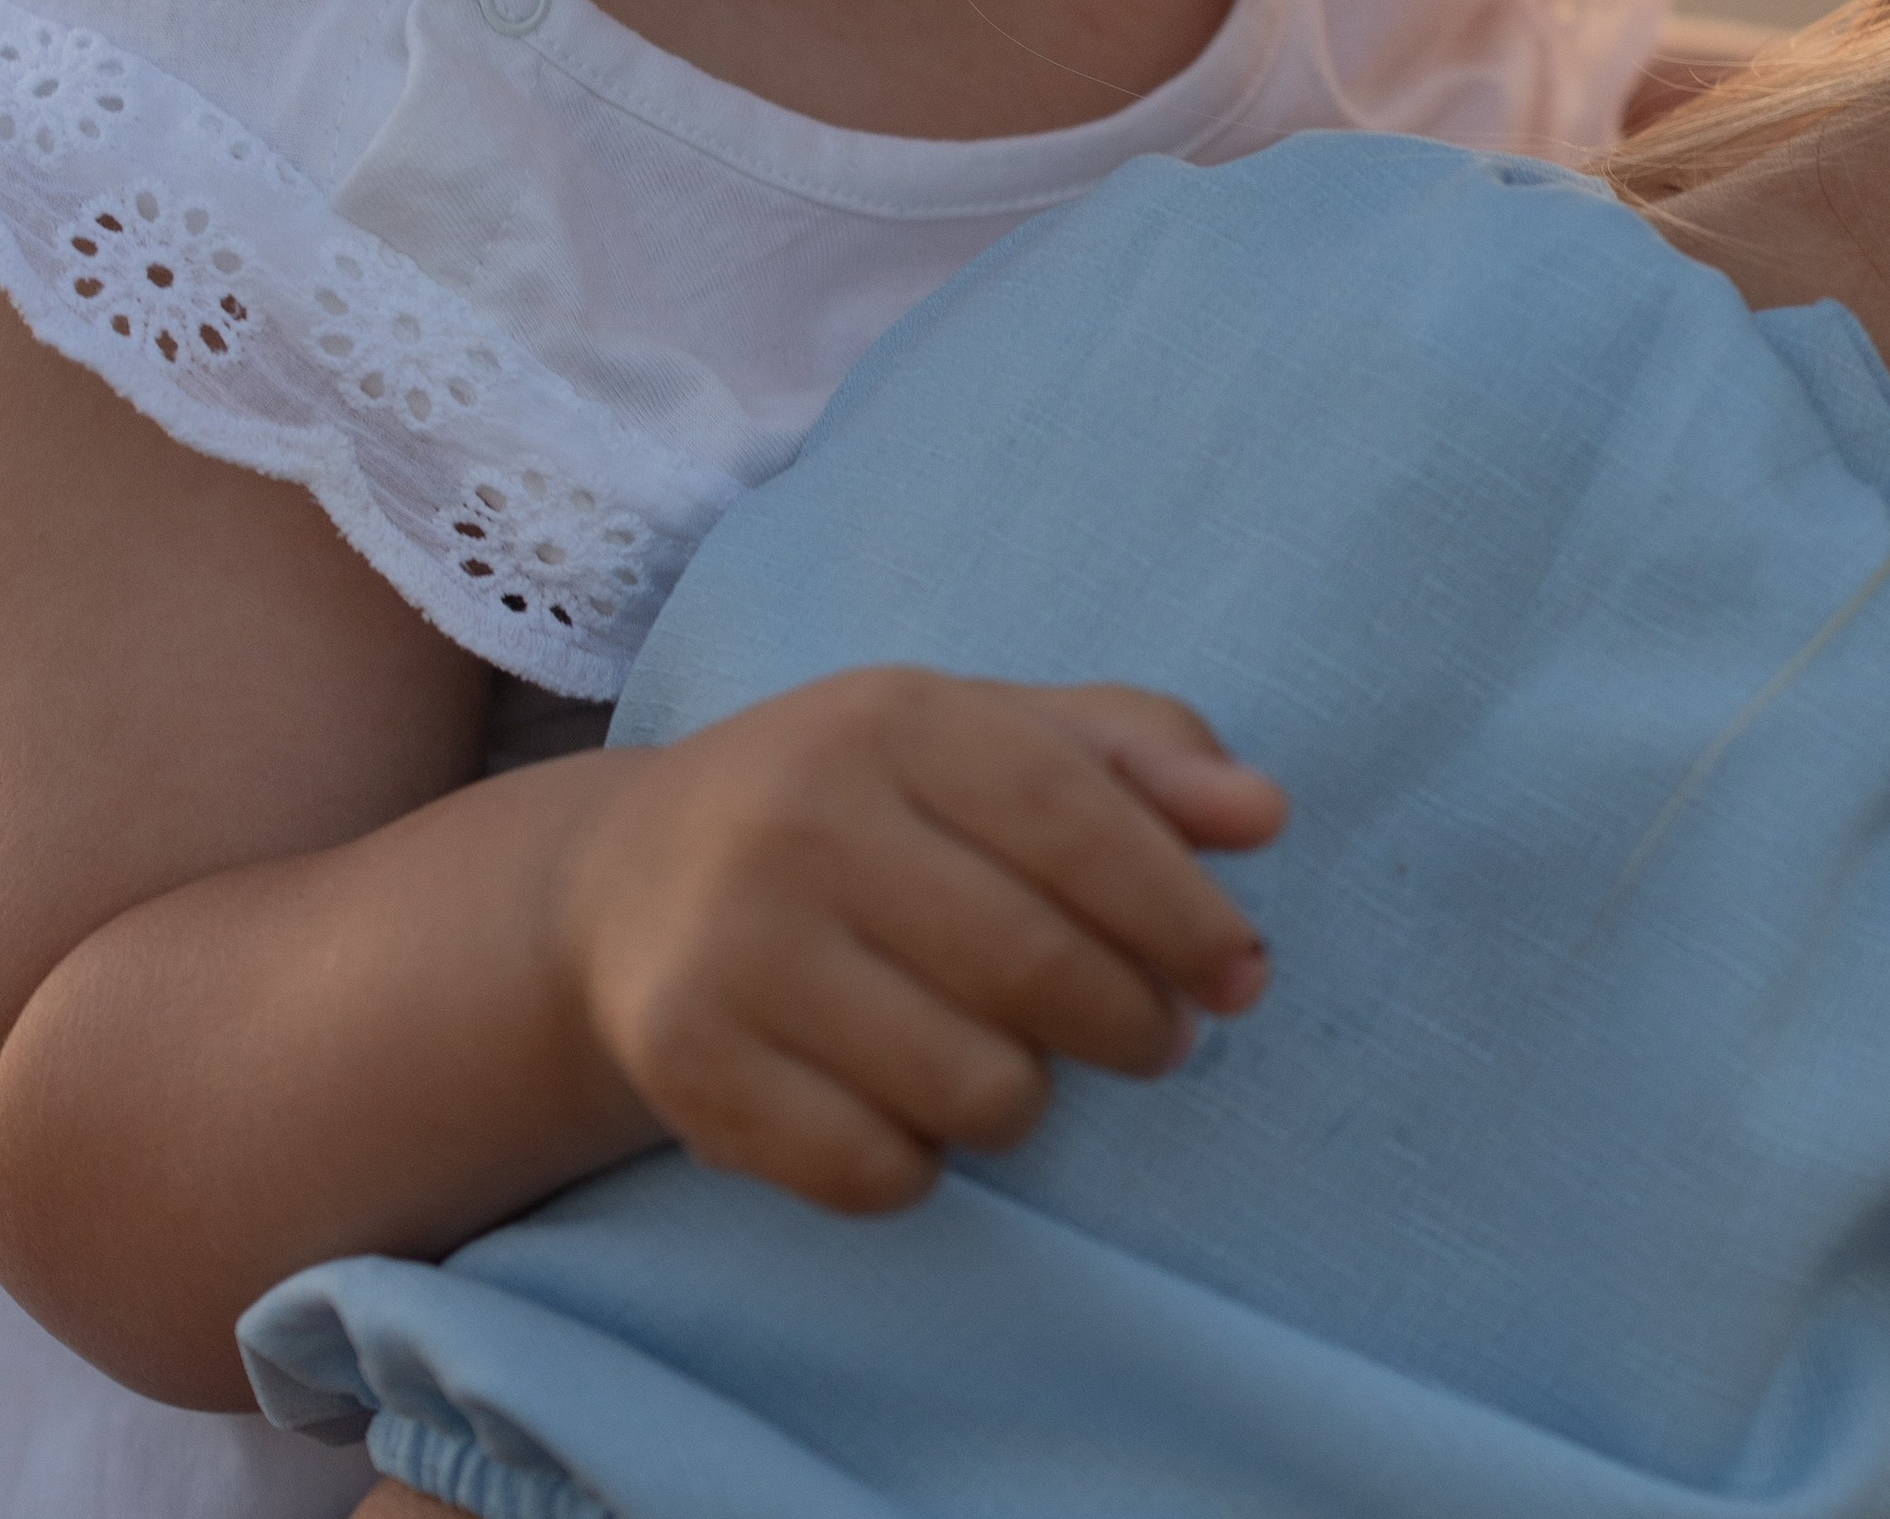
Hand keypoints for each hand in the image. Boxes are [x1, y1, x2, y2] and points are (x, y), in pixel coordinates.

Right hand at [552, 667, 1284, 1212]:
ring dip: (1024, 1097)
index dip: (1180, 909)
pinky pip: (876, 1172)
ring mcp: (735, 945)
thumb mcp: (986, 739)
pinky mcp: (689, 1064)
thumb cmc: (858, 804)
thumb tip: (1264, 815)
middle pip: (1035, 966)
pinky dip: (918, 1163)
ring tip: (1001, 1054)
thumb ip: (1136, 759)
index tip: (1241, 972)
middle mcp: (802, 818)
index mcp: (892, 717)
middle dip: (1132, 1023)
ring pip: (974, 1086)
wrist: (624, 884)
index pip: (1075, 818)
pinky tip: (898, 1103)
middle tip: (1153, 1036)